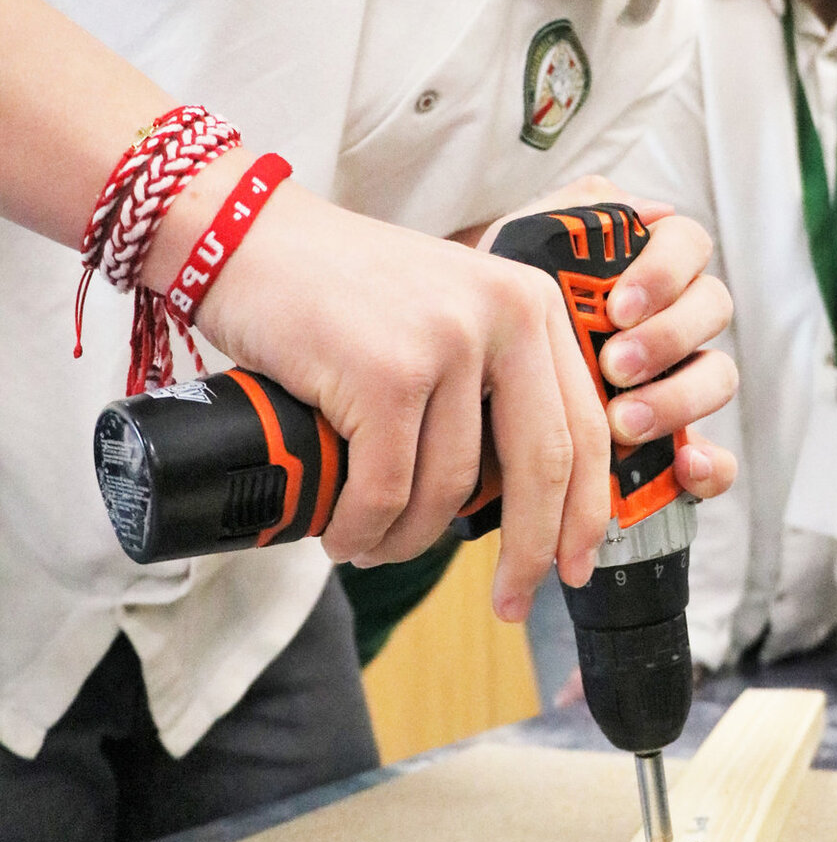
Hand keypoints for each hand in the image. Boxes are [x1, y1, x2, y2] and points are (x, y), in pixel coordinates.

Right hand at [168, 175, 611, 618]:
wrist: (245, 237)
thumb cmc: (338, 287)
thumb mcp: (447, 311)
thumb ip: (494, 377)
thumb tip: (522, 494)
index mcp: (531, 304)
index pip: (585, 427)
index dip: (586, 511)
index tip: (576, 567)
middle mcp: (504, 315)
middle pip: (539, 468)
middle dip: (529, 552)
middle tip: (510, 604)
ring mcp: (445, 342)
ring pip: (450, 490)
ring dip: (409, 541)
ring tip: (374, 546)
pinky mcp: (384, 374)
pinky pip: (386, 490)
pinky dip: (362, 530)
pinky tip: (342, 537)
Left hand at [478, 175, 737, 502]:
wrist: (463, 390)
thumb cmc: (497, 316)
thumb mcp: (515, 255)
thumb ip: (564, 216)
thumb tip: (639, 202)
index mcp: (646, 266)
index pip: (687, 244)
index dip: (664, 272)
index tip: (617, 306)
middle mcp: (675, 319)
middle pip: (712, 307)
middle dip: (668, 337)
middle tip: (615, 365)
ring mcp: (682, 382)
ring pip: (720, 376)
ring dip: (681, 398)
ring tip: (624, 421)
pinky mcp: (679, 445)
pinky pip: (719, 459)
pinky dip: (711, 466)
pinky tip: (683, 467)